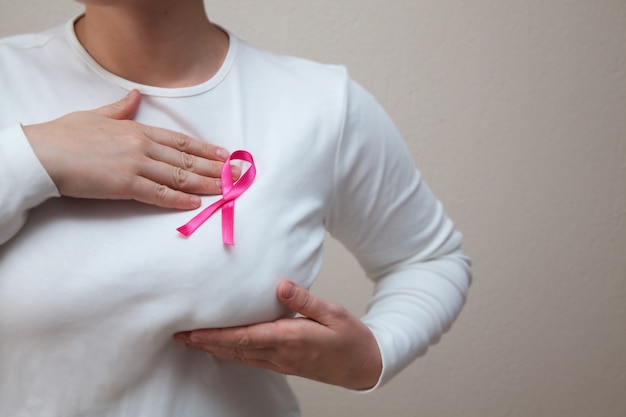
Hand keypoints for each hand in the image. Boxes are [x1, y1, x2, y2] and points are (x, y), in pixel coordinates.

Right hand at [23, 90, 238, 208]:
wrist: (41, 153)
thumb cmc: (64, 135)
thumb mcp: (96, 115)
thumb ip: (121, 108)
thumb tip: (135, 95)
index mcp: (137, 129)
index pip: (180, 141)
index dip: (206, 149)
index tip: (225, 155)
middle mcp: (142, 145)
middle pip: (186, 160)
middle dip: (215, 168)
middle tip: (238, 175)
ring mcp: (135, 165)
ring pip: (179, 176)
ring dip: (205, 184)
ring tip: (226, 190)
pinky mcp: (124, 185)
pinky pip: (158, 193)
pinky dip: (178, 199)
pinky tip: (195, 203)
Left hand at [174, 280, 382, 389]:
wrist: (363, 366)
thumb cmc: (350, 339)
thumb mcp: (333, 313)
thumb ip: (305, 300)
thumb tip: (281, 286)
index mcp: (290, 338)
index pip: (245, 337)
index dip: (216, 335)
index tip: (193, 331)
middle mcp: (281, 353)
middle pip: (235, 349)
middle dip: (205, 343)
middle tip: (180, 335)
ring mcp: (281, 362)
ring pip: (240, 357)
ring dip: (214, 349)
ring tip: (192, 341)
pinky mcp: (284, 364)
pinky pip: (251, 360)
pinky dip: (231, 354)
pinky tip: (223, 349)